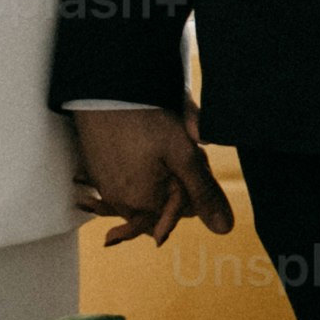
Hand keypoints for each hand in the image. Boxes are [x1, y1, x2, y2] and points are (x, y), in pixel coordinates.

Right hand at [70, 106, 236, 244]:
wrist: (104, 91)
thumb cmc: (144, 119)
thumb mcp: (184, 154)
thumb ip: (204, 192)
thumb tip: (224, 228)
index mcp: (144, 205)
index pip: (185, 211)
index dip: (194, 184)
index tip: (191, 156)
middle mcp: (120, 204)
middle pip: (162, 205)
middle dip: (174, 183)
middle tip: (173, 150)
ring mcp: (105, 188)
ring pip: (142, 195)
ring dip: (156, 177)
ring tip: (157, 146)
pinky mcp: (95, 172)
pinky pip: (121, 184)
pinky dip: (133, 173)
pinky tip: (137, 150)